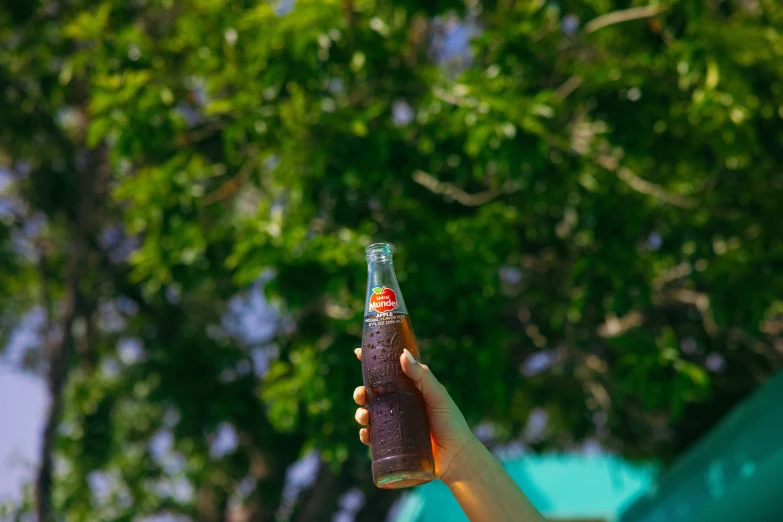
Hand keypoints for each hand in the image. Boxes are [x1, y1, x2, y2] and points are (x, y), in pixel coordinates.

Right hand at [353, 347, 477, 483]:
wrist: (456, 457)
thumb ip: (422, 375)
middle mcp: (399, 405)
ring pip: (369, 416)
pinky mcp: (392, 444)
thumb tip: (402, 354)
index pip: (387, 373)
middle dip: (360, 392)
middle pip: (372, 395)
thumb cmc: (450, 422)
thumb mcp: (437, 395)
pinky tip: (366, 434)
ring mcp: (395, 425)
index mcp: (408, 390)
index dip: (371, 363)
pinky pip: (373, 439)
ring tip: (364, 417)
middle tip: (361, 394)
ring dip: (360, 414)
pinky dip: (365, 435)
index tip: (358, 353)